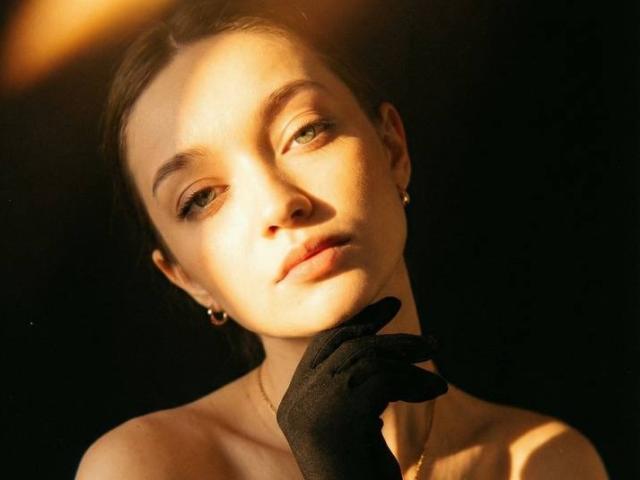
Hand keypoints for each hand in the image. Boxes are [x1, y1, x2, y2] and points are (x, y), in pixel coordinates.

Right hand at [276, 296, 447, 479]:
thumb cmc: (362, 476)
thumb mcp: (356, 427)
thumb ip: (355, 389)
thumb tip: (379, 347)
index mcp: (295, 403)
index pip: (323, 345)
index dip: (358, 321)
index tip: (389, 309)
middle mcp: (297, 401)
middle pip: (344, 344)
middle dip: (387, 329)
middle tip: (426, 335)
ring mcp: (314, 407)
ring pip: (365, 356)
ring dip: (407, 354)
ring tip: (437, 359)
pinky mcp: (338, 415)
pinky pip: (382, 379)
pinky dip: (414, 380)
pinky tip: (436, 390)